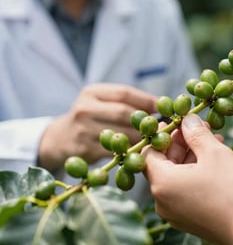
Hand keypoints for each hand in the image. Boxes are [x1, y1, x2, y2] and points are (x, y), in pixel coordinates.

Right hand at [38, 83, 156, 170]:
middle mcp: (84, 108)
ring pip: (120, 134)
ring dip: (140, 138)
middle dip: (144, 120)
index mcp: (91, 92)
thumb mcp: (100, 102)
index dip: (145, 99)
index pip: (123, 93)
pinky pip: (113, 152)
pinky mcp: (84, 150)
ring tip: (152, 139)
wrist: (58, 139)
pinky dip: (128, 152)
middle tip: (160, 126)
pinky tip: (137, 152)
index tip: (162, 106)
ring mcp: (82, 130)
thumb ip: (125, 101)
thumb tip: (159, 105)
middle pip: (123, 113)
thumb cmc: (89, 117)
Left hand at [143, 114, 232, 244]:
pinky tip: (214, 160)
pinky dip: (195, 172)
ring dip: (191, 155)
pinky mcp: (188, 218)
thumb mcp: (214, 153)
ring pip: (176, 175)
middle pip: (163, 163)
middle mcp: (162, 201)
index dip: (163, 134)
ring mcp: (174, 212)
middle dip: (181, 143)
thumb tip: (187, 120)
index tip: (179, 123)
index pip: (149, 151)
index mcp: (162, 184)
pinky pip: (184, 189)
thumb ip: (196, 133)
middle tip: (200, 128)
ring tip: (213, 141)